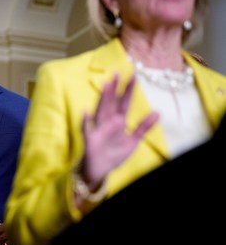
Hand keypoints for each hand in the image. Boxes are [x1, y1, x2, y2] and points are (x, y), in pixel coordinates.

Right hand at [80, 74, 158, 189]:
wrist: (99, 171)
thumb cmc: (113, 155)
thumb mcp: (133, 141)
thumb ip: (143, 127)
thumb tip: (158, 112)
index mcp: (118, 122)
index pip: (124, 103)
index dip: (129, 90)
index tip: (134, 76)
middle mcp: (108, 122)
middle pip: (112, 103)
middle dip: (114, 89)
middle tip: (117, 73)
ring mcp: (98, 130)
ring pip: (101, 111)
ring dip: (103, 99)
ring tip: (105, 85)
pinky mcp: (90, 140)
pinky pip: (86, 130)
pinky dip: (85, 122)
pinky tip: (85, 113)